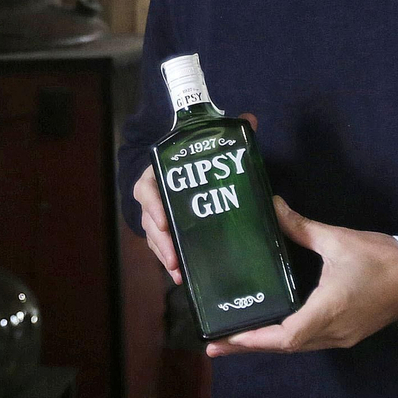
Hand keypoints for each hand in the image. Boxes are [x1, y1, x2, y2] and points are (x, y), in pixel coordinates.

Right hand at [135, 111, 260, 285]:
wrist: (184, 165)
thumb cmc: (193, 156)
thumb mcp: (207, 143)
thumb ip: (227, 132)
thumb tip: (250, 119)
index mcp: (158, 173)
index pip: (147, 188)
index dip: (152, 205)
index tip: (164, 220)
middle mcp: (154, 196)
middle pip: (150, 220)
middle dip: (161, 241)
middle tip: (174, 257)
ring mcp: (159, 216)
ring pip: (156, 238)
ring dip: (165, 255)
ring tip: (179, 272)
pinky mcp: (168, 231)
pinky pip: (165, 247)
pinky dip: (171, 261)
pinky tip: (182, 277)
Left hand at [205, 196, 397, 356]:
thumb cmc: (381, 258)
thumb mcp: (338, 240)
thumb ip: (301, 227)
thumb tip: (272, 207)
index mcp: (328, 311)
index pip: (284, 336)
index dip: (254, 338)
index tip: (226, 336)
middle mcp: (331, 332)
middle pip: (284, 347)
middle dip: (249, 345)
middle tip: (214, 344)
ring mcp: (340, 336)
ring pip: (296, 347)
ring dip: (266, 344)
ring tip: (234, 338)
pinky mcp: (346, 333)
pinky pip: (309, 341)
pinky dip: (285, 338)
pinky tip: (268, 328)